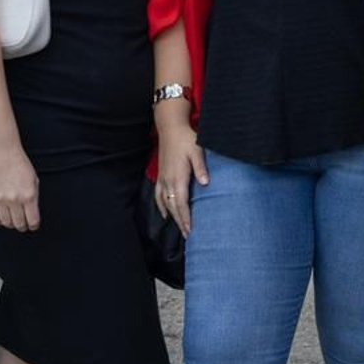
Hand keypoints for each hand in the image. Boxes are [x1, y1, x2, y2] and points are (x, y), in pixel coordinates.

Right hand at [0, 147, 40, 231]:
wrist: (2, 153)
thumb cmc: (20, 164)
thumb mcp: (34, 180)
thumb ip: (34, 197)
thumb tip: (32, 212)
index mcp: (29, 195)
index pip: (32, 220)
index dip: (34, 226)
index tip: (33, 226)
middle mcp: (14, 199)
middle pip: (18, 224)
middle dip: (23, 227)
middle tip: (24, 225)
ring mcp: (0, 199)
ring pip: (5, 222)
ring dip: (10, 224)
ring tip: (13, 221)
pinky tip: (1, 218)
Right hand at [155, 119, 207, 235]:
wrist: (170, 128)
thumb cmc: (186, 139)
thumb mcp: (197, 151)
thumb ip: (200, 168)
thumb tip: (205, 183)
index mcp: (178, 177)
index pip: (181, 203)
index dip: (185, 218)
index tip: (190, 230)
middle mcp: (168, 181)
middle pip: (173, 207)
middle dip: (180, 222)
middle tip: (189, 235)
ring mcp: (163, 179)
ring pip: (165, 203)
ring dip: (173, 217)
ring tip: (180, 228)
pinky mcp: (161, 176)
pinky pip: (159, 196)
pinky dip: (161, 207)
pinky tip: (165, 214)